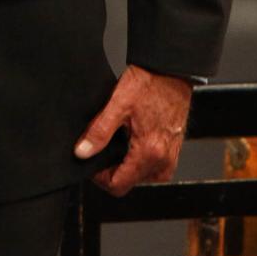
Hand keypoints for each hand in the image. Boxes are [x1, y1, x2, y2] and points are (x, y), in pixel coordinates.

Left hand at [73, 64, 191, 195]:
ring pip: (141, 176)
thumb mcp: (118, 103)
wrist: (171, 70)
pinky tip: (133, 137)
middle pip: (129, 182)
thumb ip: (98, 131)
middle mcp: (163, 160)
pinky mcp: (174, 149)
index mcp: (149, 152)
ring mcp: (171, 156)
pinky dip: (140, 157)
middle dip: (113, 168)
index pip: (118, 185)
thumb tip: (82, 152)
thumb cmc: (149, 82)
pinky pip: (153, 166)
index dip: (99, 177)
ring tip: (120, 138)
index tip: (91, 159)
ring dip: (127, 163)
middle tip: (104, 143)